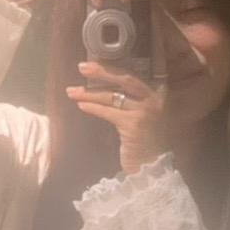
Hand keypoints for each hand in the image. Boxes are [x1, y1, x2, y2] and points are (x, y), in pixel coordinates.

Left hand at [66, 55, 175, 172]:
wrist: (152, 167)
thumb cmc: (145, 141)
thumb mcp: (141, 115)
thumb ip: (130, 100)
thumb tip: (103, 86)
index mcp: (157, 93)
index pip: (133, 74)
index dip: (113, 68)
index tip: (95, 61)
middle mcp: (154, 99)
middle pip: (125, 78)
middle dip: (102, 71)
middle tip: (82, 67)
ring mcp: (145, 112)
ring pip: (113, 96)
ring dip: (90, 93)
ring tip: (72, 91)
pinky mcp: (134, 125)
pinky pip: (109, 112)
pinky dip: (93, 108)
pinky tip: (81, 105)